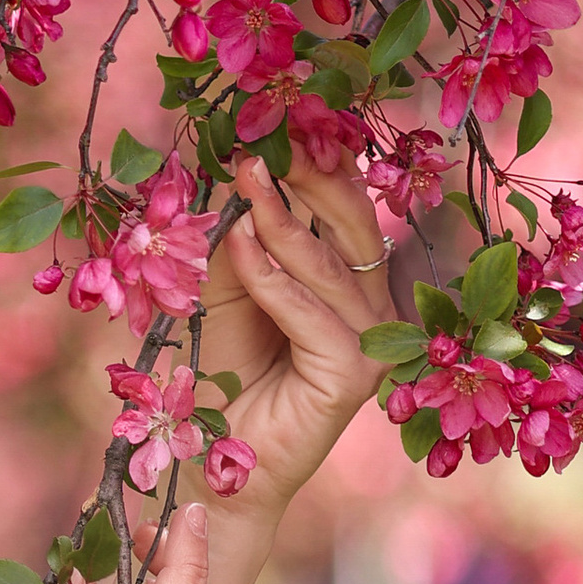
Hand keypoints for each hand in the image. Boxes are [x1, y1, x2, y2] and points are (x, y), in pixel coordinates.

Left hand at [186, 156, 390, 583]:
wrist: (212, 465)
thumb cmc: (219, 377)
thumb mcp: (222, 292)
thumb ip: (235, 243)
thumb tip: (236, 176)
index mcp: (345, 280)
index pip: (342, 209)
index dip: (320, 163)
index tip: (282, 118)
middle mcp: (369, 306)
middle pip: (352, 226)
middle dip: (313, 176)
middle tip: (273, 136)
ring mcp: (370, 342)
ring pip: (331, 266)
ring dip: (284, 219)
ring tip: (247, 178)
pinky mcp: (354, 376)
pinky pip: (314, 316)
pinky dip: (274, 279)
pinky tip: (241, 245)